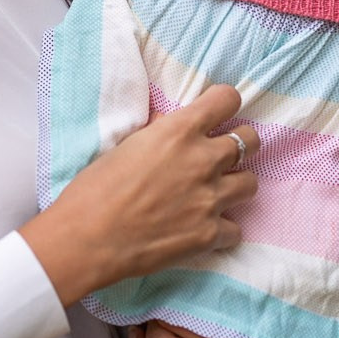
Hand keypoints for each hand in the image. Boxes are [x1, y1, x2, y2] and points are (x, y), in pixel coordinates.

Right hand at [20, 84, 258, 305]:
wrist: (87, 238)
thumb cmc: (95, 188)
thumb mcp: (126, 146)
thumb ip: (158, 134)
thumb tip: (170, 127)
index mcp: (179, 131)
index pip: (227, 99)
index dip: (224, 104)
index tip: (218, 112)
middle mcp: (203, 160)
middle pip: (249, 140)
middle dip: (239, 144)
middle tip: (221, 155)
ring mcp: (210, 199)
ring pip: (251, 183)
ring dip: (235, 185)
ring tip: (214, 192)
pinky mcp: (209, 235)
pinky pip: (235, 228)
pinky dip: (222, 228)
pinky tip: (202, 227)